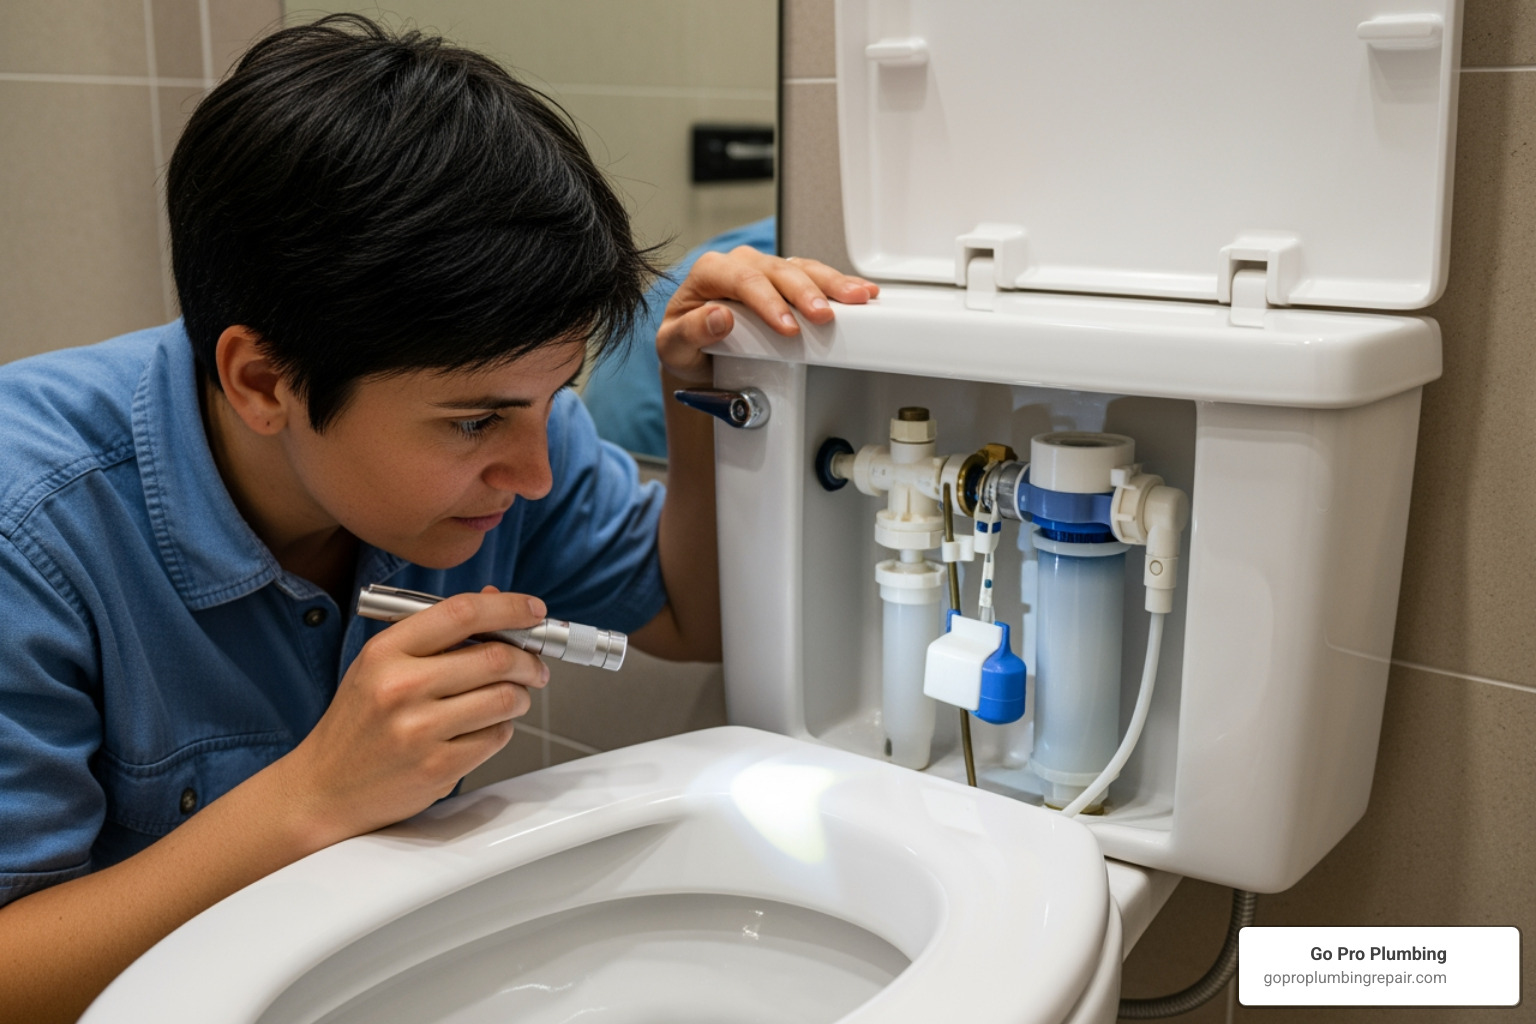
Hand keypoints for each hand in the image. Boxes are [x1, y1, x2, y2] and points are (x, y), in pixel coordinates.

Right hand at [281, 586, 548, 843]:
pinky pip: (497, 736)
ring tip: (510, 698)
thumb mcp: (383, 664)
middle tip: (534, 666)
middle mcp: (401, 687)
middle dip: (528, 660)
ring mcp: (420, 729)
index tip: (533, 611)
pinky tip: (482, 728)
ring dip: (520, 696)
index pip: (462, 613)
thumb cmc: (358, 722)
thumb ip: (437, 633)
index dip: (509, 608)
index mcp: (386, 651)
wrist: (324, 788)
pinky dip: (501, 729)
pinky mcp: (438, 766)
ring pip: (505, 698)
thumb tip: (495, 601)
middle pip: (495, 658)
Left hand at [656, 248, 879, 382]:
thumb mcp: (673, 346)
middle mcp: (740, 264)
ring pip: (802, 268)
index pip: (743, 280)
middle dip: (805, 293)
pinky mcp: (786, 281)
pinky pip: (814, 275)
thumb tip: (718, 318)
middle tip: (824, 316)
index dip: (768, 302)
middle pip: (778, 271)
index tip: (787, 327)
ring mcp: (765, 270)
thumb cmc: (684, 344)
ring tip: (856, 298)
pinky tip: (859, 292)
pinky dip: (837, 284)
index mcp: (710, 272)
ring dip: (831, 283)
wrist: (696, 351)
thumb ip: (690, 332)